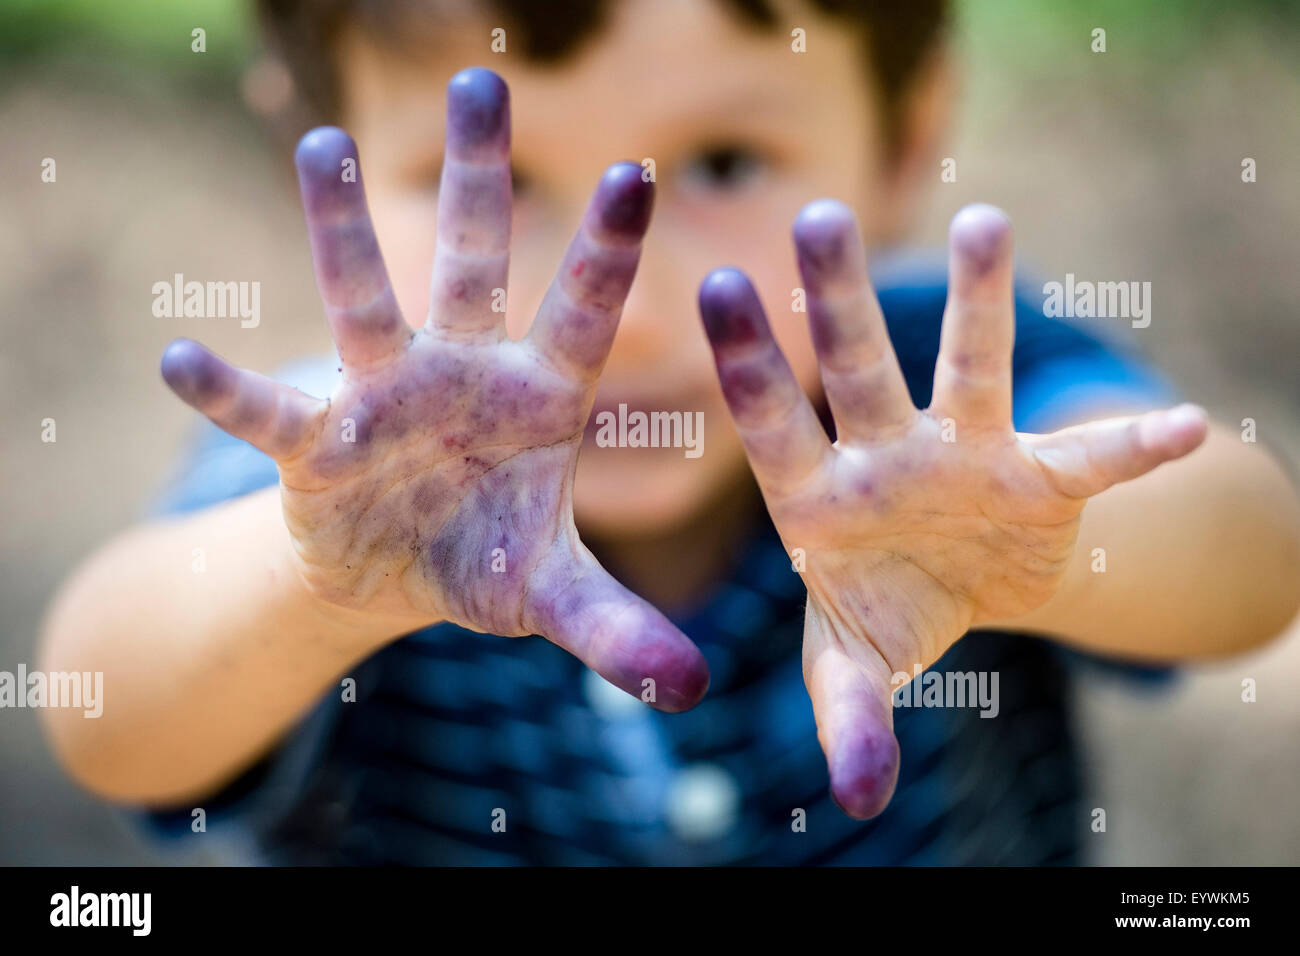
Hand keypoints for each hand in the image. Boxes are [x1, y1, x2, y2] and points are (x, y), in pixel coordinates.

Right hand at [160, 68, 707, 711]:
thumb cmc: (485, 562)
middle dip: (481, 178)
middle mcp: (465, 372)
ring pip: (364, 297)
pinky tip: (180, 357)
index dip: (606, 251)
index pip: (586, 315)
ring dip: (343, 228)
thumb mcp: (550, 596)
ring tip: (321, 149)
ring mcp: (385, 395)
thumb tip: (692, 691)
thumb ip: (616, 629)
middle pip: (477, 263)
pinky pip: (266, 410)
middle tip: (483, 83)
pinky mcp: (314, 440)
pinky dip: (227, 390)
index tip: (638, 173)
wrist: (396, 573)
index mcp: (541, 398)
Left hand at [697, 201, 1206, 815]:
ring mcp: (963, 456)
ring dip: (978, 302)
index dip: (749, 366)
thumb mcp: (856, 663)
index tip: (719, 288)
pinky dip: (1132, 448)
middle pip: (858, 371)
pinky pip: (1090, 460)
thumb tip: (860, 798)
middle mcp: (885, 457)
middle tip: (815, 215)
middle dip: (837, 302)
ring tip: (986, 222)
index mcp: (817, 498)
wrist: (967, 590)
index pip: (774, 426)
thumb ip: (851, 714)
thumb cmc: (885, 611)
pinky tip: (1181, 427)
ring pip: (968, 370)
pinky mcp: (1037, 475)